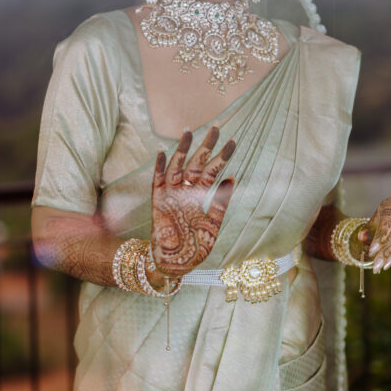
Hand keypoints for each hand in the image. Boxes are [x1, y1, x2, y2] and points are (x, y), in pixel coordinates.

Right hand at [150, 127, 235, 277]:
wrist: (176, 263)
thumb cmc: (195, 248)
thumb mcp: (214, 225)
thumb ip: (221, 203)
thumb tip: (231, 178)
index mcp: (201, 197)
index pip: (213, 171)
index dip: (222, 156)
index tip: (232, 141)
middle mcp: (186, 192)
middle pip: (197, 163)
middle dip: (206, 146)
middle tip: (215, 127)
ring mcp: (171, 195)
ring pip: (177, 167)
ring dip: (183, 150)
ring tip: (189, 132)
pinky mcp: (158, 203)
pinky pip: (157, 181)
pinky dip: (160, 168)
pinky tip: (163, 152)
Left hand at [357, 197, 390, 273]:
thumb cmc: (379, 223)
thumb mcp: (370, 225)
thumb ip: (366, 231)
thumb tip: (362, 237)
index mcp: (390, 205)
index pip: (388, 218)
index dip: (381, 234)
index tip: (373, 250)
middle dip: (387, 249)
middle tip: (377, 264)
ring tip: (386, 264)